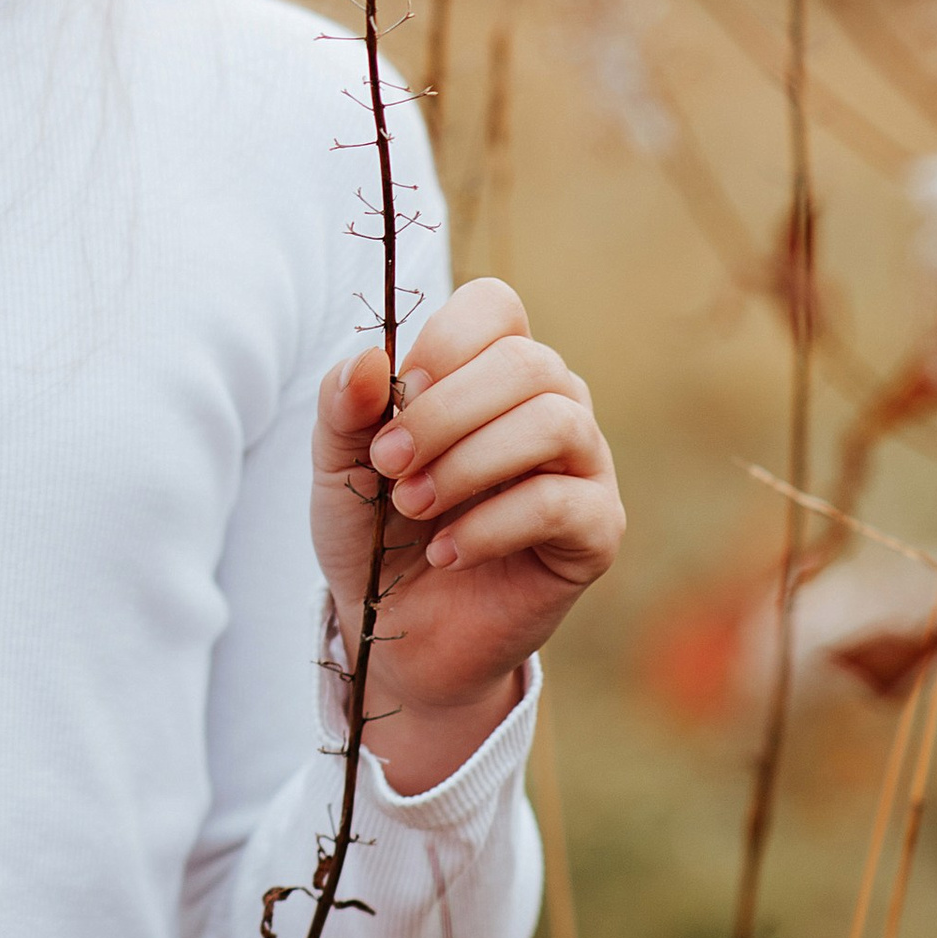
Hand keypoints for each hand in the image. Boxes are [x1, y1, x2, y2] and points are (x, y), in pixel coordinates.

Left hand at [311, 276, 621, 793]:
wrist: (395, 631)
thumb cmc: (374, 530)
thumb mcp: (339, 464)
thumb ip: (344, 407)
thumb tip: (369, 359)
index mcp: (490, 371)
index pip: (496, 306)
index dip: (446, 340)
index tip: (397, 394)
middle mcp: (550, 404)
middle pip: (527, 362)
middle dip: (444, 412)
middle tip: (389, 466)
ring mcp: (583, 465)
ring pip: (555, 421)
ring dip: (468, 464)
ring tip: (413, 506)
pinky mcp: (597, 531)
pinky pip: (562, 502)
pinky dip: (491, 524)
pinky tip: (448, 553)